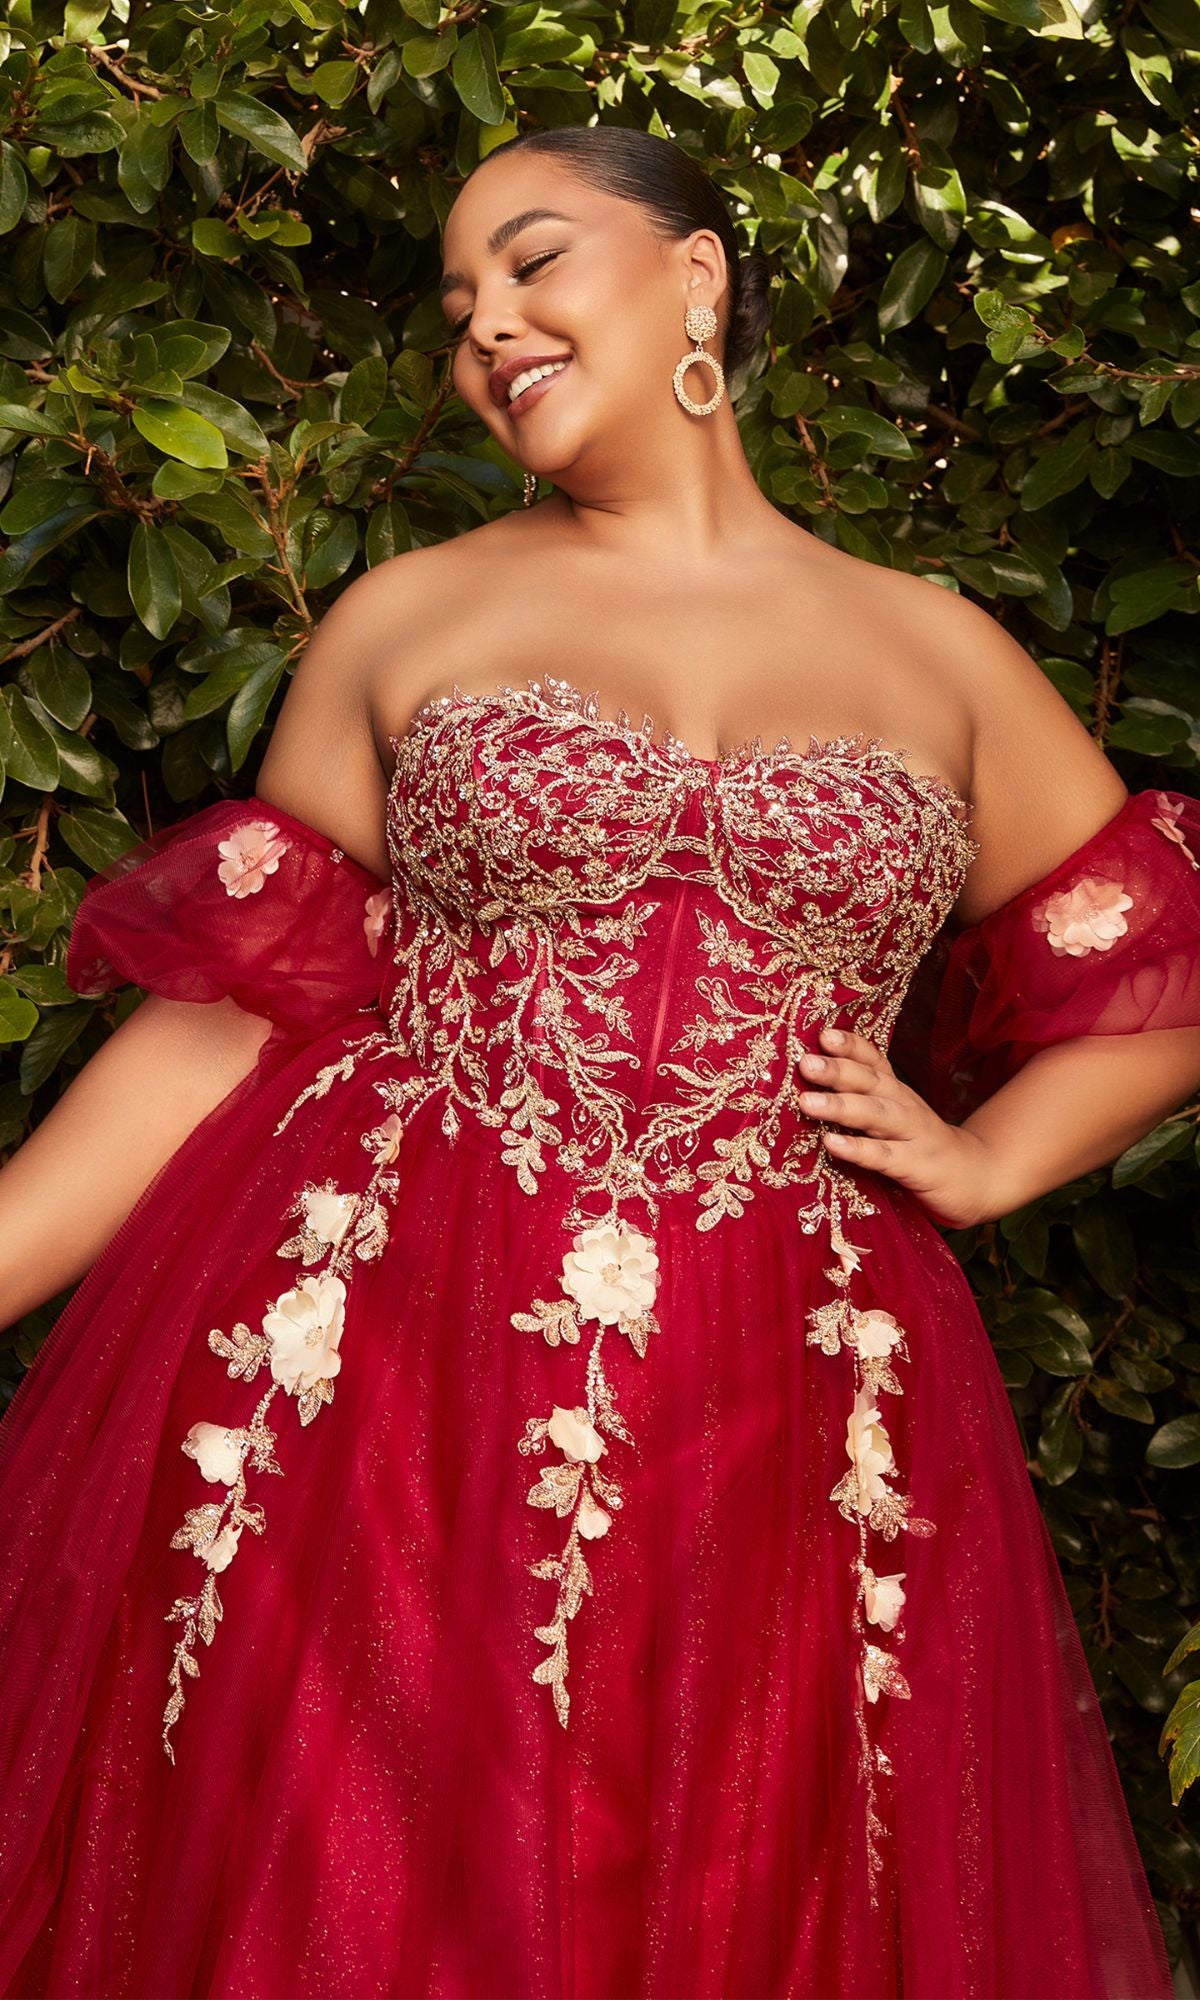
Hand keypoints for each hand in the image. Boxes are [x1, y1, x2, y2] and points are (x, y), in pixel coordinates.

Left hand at [796, 1025, 994, 1230]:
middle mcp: (904, 1105)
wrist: (975, 1177)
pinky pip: (884, 1157)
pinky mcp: (917, 1166)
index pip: (873, 1061)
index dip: (851, 1046)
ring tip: (806, 1102)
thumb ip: (859, 1098)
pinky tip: (831, 1144)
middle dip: (837, 1070)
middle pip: (871, 1082)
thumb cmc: (919, 1144)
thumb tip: (805, 1083)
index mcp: (895, 1091)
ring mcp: (913, 1135)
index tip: (823, 1034)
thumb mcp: (893, 1114)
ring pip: (876, 1115)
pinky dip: (858, 1149)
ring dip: (841, 1106)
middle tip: (805, 1062)